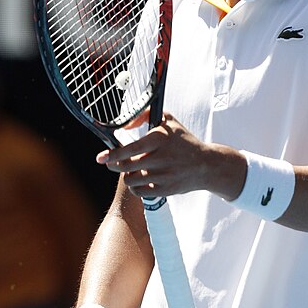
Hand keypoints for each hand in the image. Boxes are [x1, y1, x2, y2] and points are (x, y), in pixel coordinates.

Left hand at [96, 112, 243, 200]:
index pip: (131, 150)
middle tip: (112, 162)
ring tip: (133, 170)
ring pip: (131, 180)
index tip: (101, 157)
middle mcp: (162, 159)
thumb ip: (145, 116)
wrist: (206, 165)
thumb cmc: (184, 141)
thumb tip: (124, 125)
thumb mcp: (169, 120)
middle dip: (115, 165)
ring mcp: (164, 176)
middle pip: (127, 167)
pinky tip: (141, 179)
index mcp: (161, 139)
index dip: (113, 154)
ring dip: (127, 175)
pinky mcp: (165, 190)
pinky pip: (140, 191)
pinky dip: (136, 186)